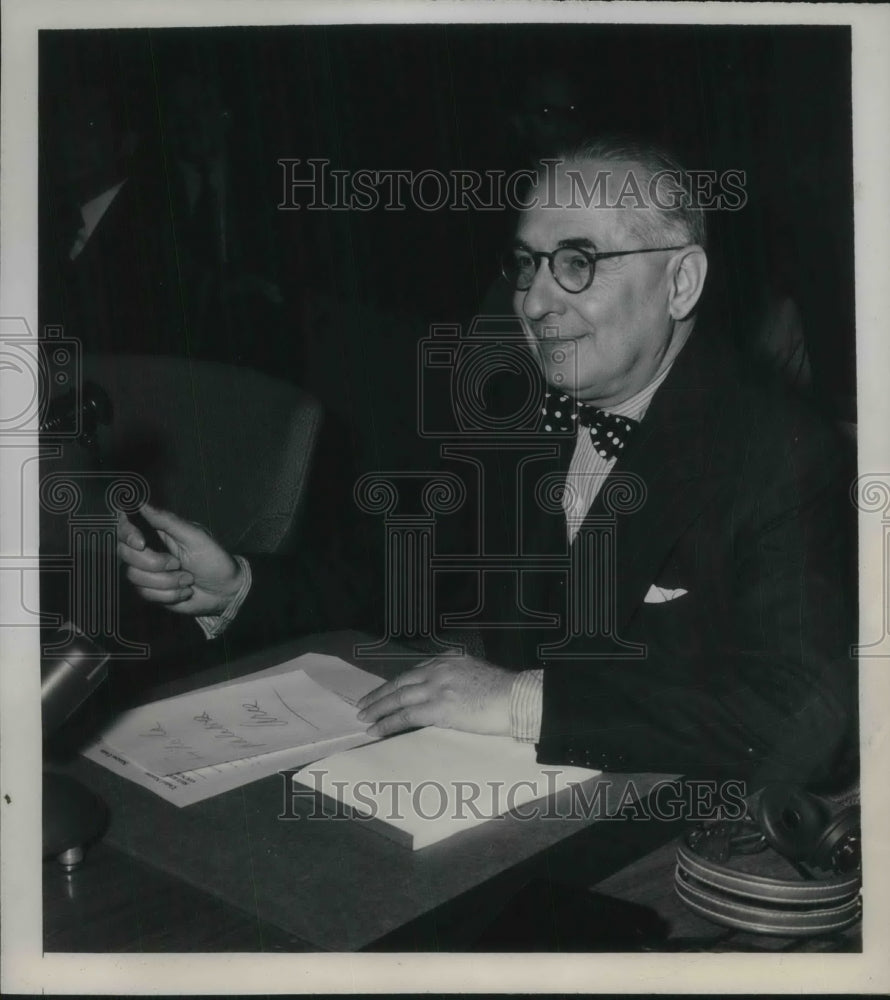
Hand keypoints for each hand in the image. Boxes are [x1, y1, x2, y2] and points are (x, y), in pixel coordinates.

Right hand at [117, 502, 243, 616]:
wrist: (225, 591)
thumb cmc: (214, 560)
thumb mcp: (195, 537)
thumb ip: (168, 521)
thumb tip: (143, 504)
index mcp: (158, 533)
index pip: (127, 528)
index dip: (127, 534)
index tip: (141, 543)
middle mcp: (149, 551)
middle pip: (126, 554)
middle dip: (154, 563)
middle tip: (178, 564)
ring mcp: (148, 572)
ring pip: (135, 577)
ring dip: (167, 581)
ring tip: (188, 578)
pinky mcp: (152, 591)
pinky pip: (146, 594)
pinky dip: (169, 594)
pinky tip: (184, 590)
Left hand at [356, 653, 514, 738]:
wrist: (517, 697)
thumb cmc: (506, 691)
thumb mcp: (477, 673)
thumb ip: (458, 679)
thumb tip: (450, 694)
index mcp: (449, 660)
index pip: (415, 671)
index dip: (397, 683)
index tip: (386, 691)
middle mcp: (439, 669)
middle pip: (400, 682)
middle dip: (380, 694)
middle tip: (364, 704)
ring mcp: (437, 688)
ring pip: (398, 698)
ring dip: (378, 708)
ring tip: (364, 717)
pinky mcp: (438, 708)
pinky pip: (405, 716)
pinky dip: (388, 723)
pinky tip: (377, 729)